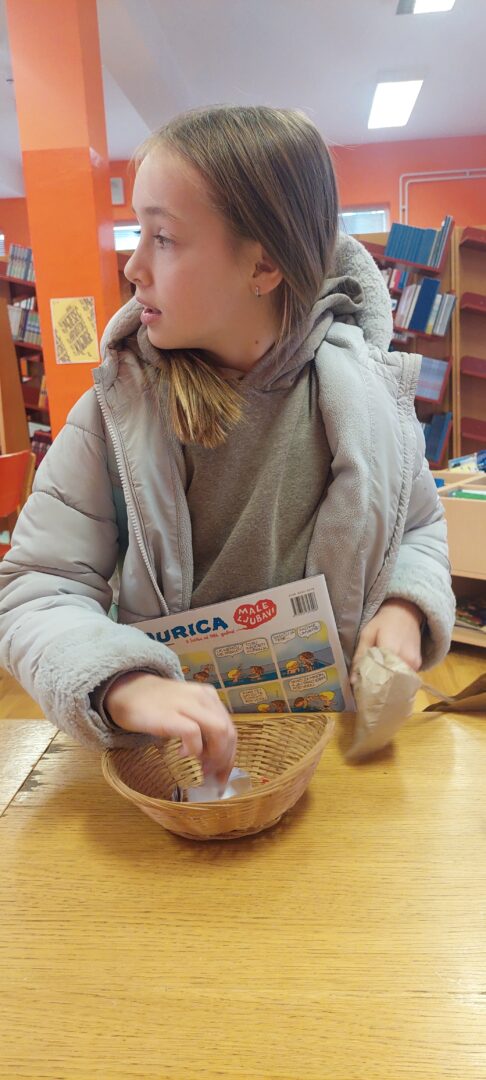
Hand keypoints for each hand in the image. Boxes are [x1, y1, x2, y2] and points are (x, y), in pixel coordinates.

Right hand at [105, 672, 236, 784]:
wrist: (125, 690)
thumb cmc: (155, 705)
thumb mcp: (184, 709)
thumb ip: (201, 725)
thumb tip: (215, 758)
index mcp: (208, 697)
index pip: (230, 728)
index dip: (230, 756)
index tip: (223, 776)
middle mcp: (202, 697)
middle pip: (228, 732)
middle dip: (224, 760)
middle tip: (211, 777)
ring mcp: (187, 704)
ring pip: (219, 731)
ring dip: (214, 756)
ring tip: (199, 768)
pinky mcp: (169, 714)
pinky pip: (193, 733)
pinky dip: (193, 749)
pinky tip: (181, 754)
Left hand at [351, 598, 422, 683]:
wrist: (406, 613)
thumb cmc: (383, 622)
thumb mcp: (367, 635)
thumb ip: (360, 657)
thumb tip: (353, 681)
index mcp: (391, 650)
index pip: (379, 675)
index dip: (370, 683)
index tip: (362, 686)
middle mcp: (405, 660)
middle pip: (390, 682)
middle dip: (378, 685)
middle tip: (368, 686)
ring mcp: (414, 664)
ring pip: (398, 682)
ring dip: (388, 683)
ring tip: (377, 680)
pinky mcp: (418, 665)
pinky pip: (405, 678)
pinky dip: (396, 679)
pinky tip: (388, 674)